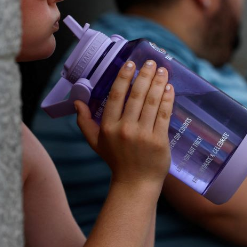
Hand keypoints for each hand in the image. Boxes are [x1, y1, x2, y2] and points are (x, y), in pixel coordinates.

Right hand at [75, 60, 173, 185]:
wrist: (136, 184)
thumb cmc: (117, 161)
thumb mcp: (96, 143)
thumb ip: (85, 122)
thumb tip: (77, 102)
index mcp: (108, 127)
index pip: (116, 96)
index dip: (124, 77)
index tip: (130, 64)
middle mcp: (125, 129)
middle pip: (136, 95)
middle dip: (145, 76)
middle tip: (152, 62)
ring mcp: (143, 135)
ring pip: (152, 102)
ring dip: (159, 83)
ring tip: (163, 70)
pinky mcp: (159, 140)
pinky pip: (164, 115)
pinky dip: (168, 100)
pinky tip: (170, 88)